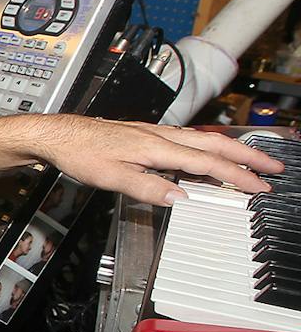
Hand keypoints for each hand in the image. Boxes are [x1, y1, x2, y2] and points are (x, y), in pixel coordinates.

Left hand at [35, 116, 283, 205]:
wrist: (57, 134)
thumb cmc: (79, 152)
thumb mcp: (111, 176)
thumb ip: (147, 187)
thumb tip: (180, 197)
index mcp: (155, 146)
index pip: (205, 163)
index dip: (235, 176)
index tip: (259, 187)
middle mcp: (158, 136)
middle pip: (213, 145)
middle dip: (247, 157)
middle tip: (274, 167)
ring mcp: (152, 134)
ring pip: (202, 140)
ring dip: (230, 150)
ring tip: (252, 160)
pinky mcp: (144, 135)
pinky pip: (186, 140)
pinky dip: (207, 147)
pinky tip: (207, 154)